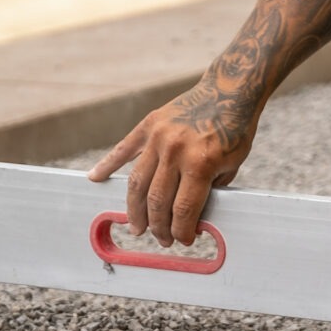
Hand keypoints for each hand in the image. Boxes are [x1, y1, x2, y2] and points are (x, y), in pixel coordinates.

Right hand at [87, 75, 253, 245]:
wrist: (229, 91)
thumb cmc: (235, 130)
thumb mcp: (232, 166)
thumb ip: (210, 191)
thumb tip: (191, 219)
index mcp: (200, 163)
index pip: (183, 209)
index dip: (182, 230)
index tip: (183, 240)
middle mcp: (175, 151)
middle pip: (157, 201)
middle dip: (158, 226)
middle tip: (161, 238)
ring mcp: (158, 137)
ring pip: (137, 183)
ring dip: (135, 210)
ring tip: (137, 227)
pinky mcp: (149, 125)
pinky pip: (123, 149)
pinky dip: (107, 164)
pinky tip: (95, 178)